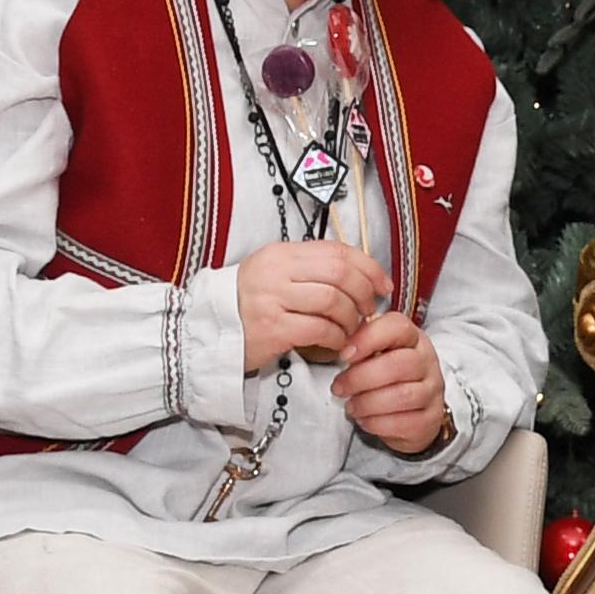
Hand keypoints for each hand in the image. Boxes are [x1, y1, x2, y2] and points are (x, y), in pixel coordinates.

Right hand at [240, 239, 389, 368]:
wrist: (211, 331)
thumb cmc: (249, 305)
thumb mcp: (276, 274)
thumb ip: (311, 269)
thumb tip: (360, 273)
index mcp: (280, 253)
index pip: (337, 251)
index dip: (368, 267)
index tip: (383, 283)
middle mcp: (276, 272)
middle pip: (340, 274)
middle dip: (364, 293)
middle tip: (369, 309)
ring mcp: (272, 299)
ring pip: (333, 302)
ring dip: (351, 319)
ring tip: (350, 329)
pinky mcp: (272, 328)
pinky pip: (320, 330)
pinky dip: (336, 338)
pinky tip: (336, 343)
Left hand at [331, 311, 450, 450]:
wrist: (414, 408)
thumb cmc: (390, 375)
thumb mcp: (377, 352)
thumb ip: (361, 343)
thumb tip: (340, 343)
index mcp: (413, 338)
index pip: (397, 327)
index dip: (368, 339)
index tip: (344, 355)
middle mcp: (427, 362)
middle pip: (398, 365)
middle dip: (360, 378)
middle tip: (339, 387)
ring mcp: (432, 391)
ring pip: (402, 396)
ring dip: (368, 403)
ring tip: (351, 406)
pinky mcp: (430, 418)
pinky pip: (404, 422)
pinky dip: (378, 423)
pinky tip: (365, 419)